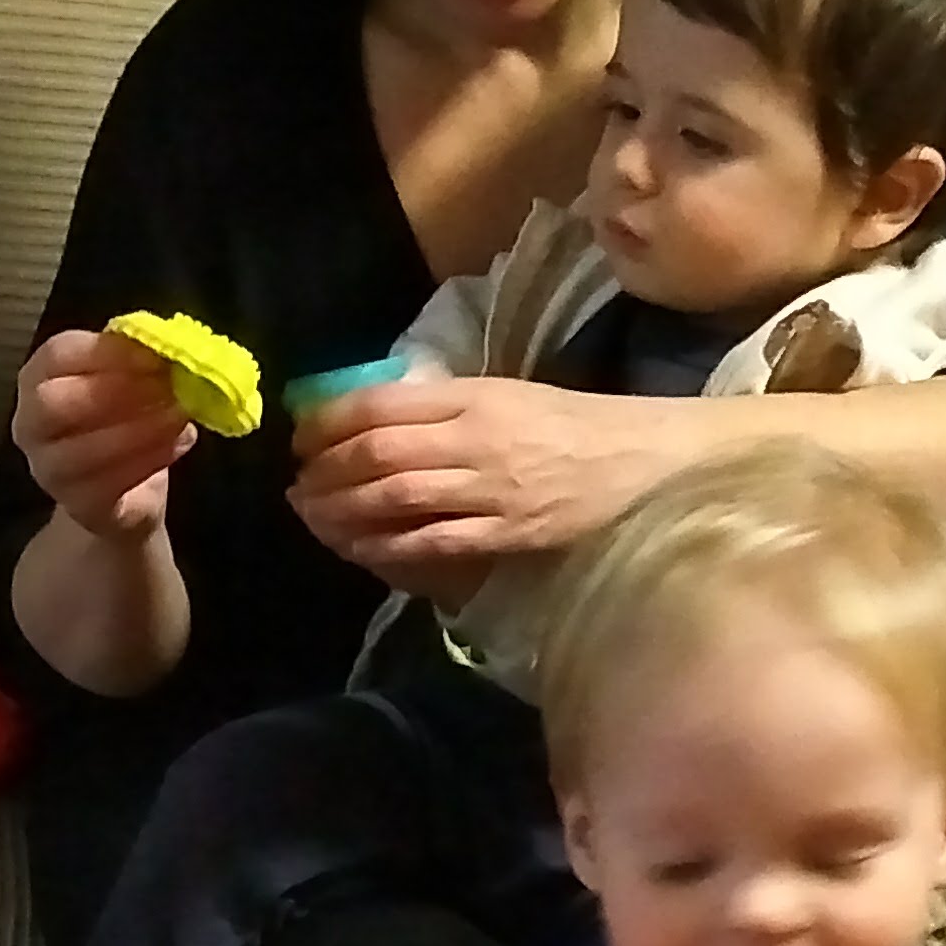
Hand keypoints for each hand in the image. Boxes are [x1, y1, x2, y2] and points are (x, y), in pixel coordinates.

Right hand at [13, 331, 190, 544]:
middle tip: (163, 385)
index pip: (57, 355)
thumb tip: (169, 346)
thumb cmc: (124, 420)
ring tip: (178, 416)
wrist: (128, 492)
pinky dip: (148, 461)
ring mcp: (49, 470)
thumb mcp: (130, 379)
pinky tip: (178, 444)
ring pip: (79, 452)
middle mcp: (31, 425)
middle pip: (51, 403)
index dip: (107, 352)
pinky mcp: (78, 507)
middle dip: (112, 391)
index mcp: (40, 379)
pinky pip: (107, 487)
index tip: (154, 355)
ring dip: (136, 430)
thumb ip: (139, 360)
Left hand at [286, 375, 665, 595]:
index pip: (380, 405)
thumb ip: (447, 408)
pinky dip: (387, 548)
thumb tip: (376, 422)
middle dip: (324, 474)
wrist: (648, 463)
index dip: (327, 425)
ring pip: (394, 499)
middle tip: (298, 488)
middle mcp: (476, 438)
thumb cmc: (578, 427)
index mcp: (475, 396)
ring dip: (342, 512)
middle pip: (376, 454)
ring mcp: (491, 489)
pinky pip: (431, 543)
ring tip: (315, 519)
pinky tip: (361, 549)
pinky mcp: (507, 534)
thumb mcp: (510, 396)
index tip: (301, 441)